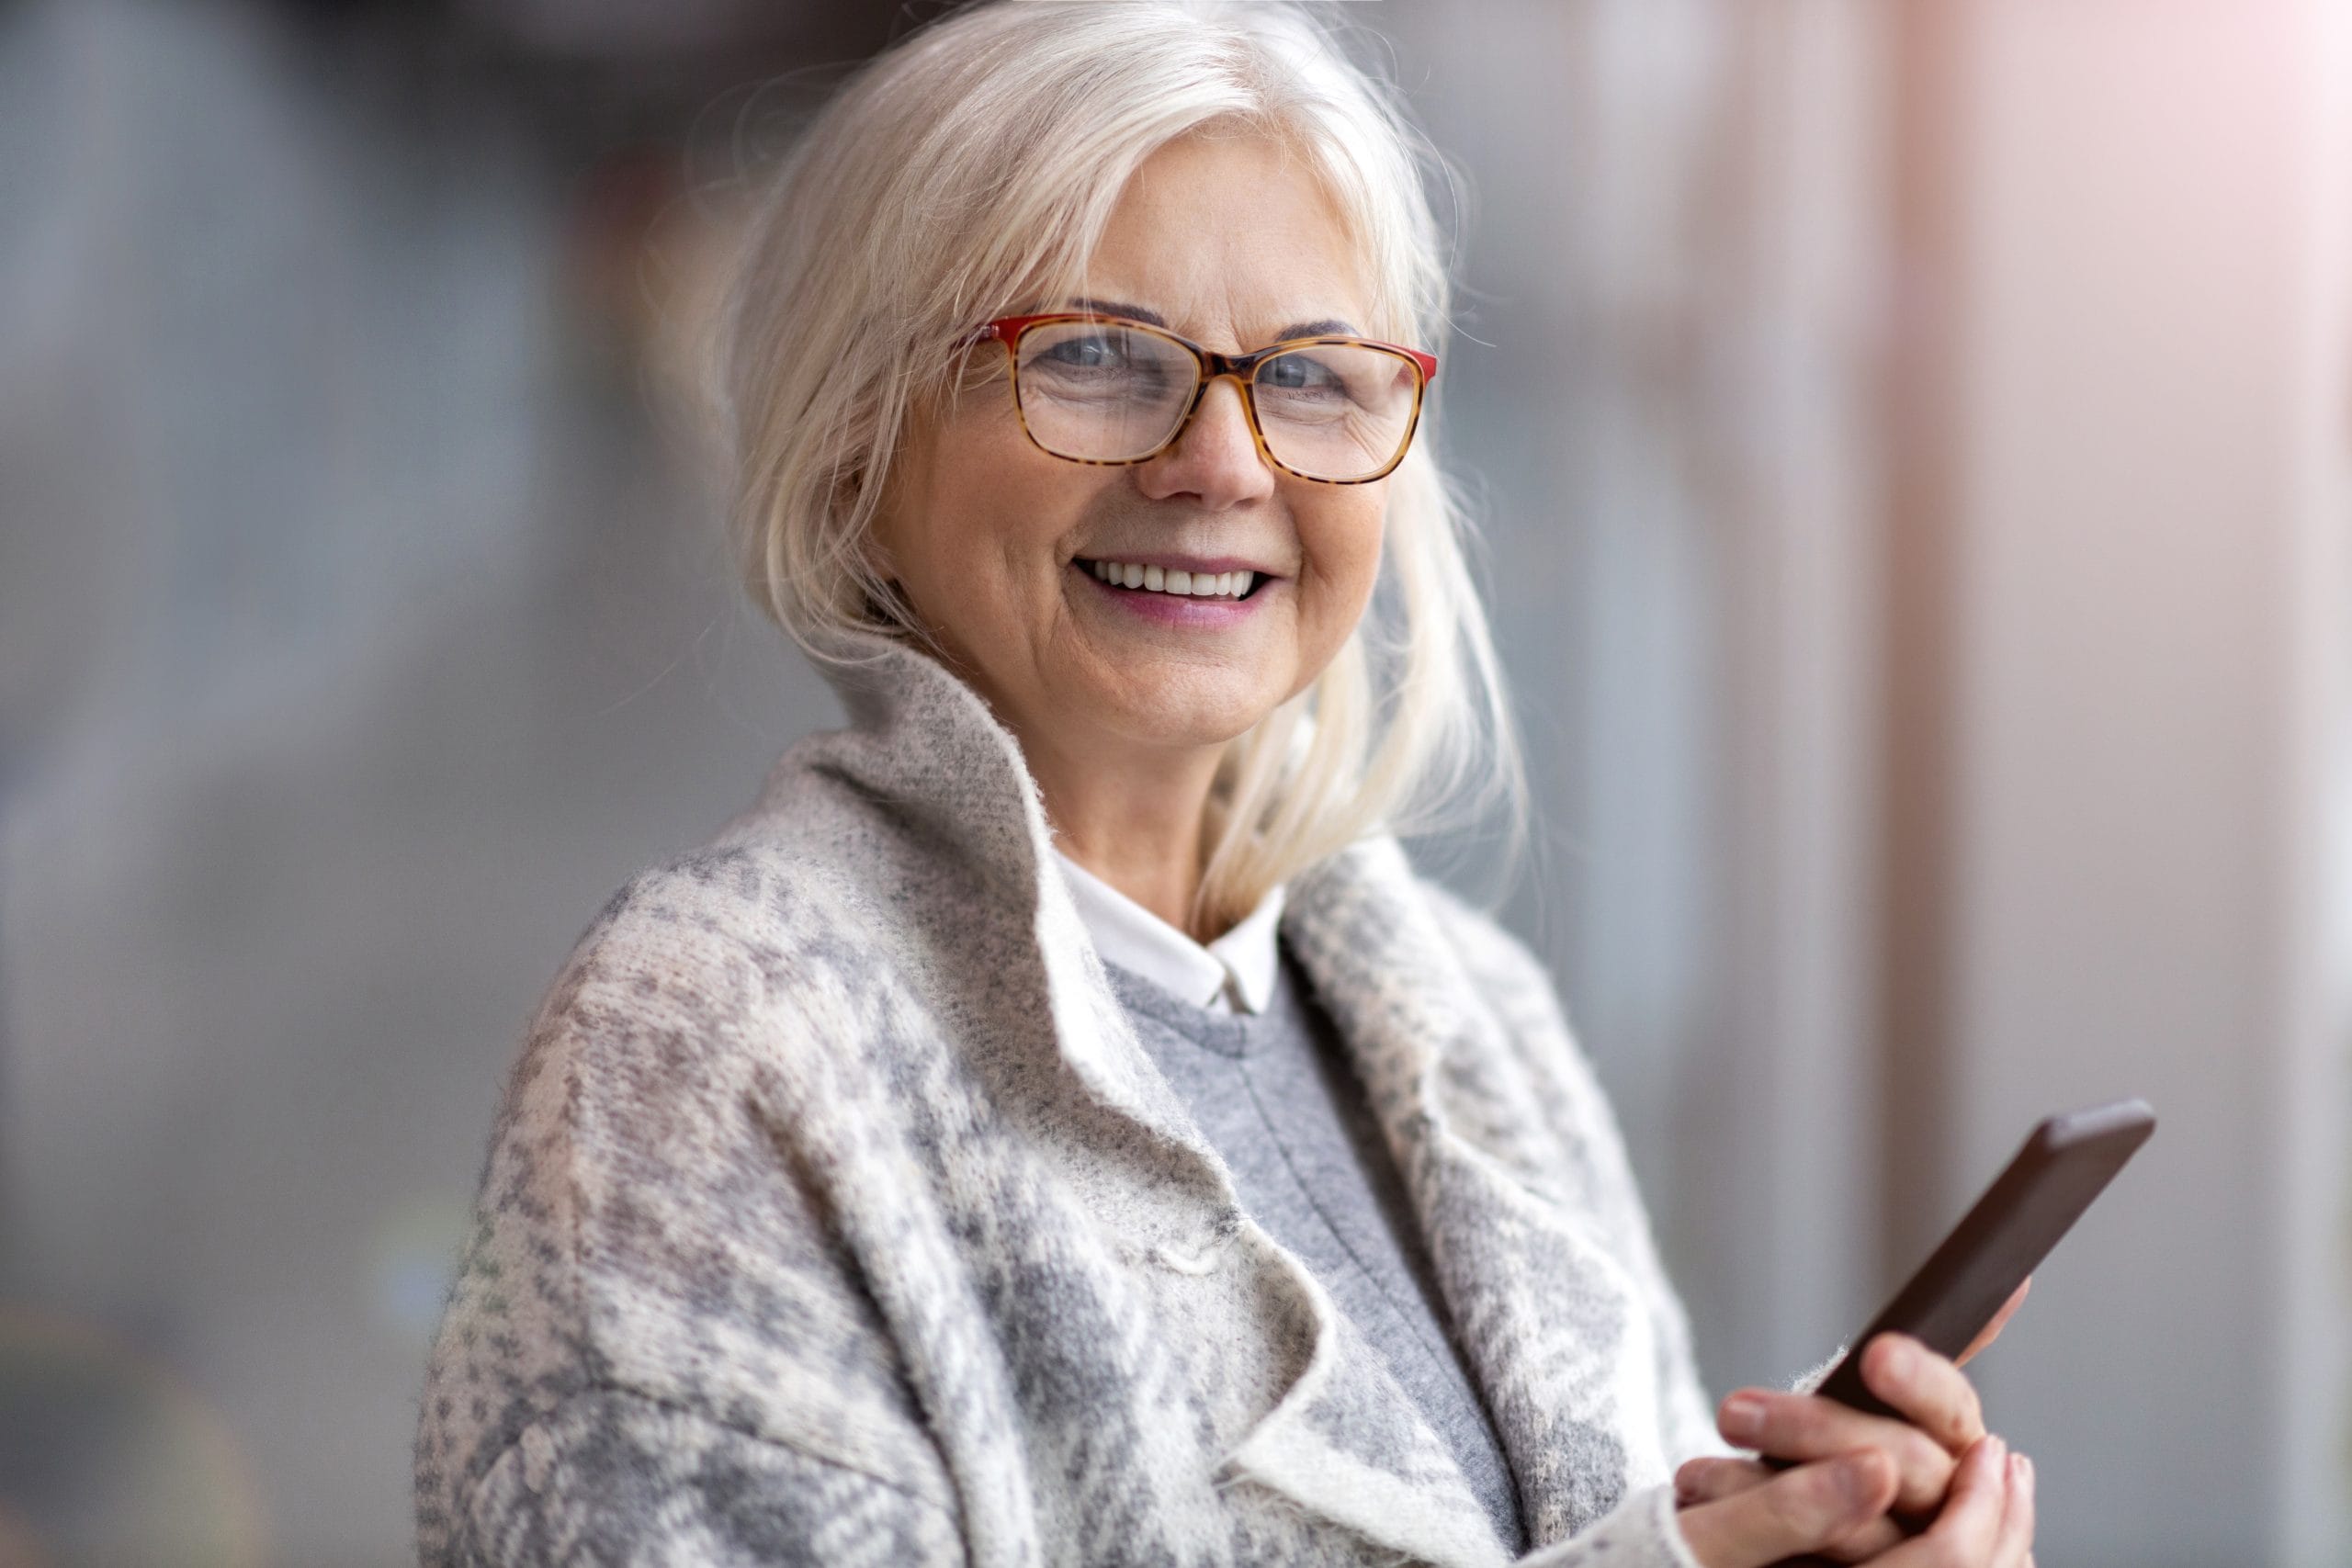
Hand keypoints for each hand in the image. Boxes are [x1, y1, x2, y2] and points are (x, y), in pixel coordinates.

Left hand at [1674, 1278, 2033, 1562]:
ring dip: (1768, 1490)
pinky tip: (1699, 1493)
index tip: (1875, 1355)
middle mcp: (1948, 1509)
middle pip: (1909, 1467)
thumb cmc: (1841, 1482)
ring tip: (1699, 1465)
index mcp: (1962, 1459)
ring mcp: (1912, 1554)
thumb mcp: (1874, 1418)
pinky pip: (1813, 1565)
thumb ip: (1920, 1378)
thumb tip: (2014, 1283)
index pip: (1953, 1407)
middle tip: (1735, 1408)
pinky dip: (1759, 1527)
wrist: (1797, 1554)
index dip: (1921, 1382)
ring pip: (1863, 1531)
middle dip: (1821, 1430)